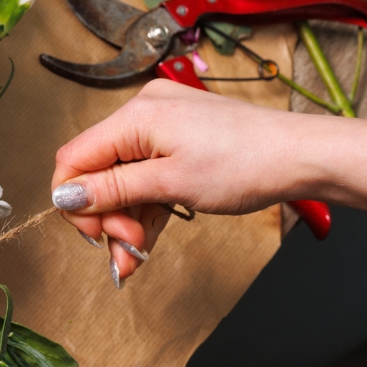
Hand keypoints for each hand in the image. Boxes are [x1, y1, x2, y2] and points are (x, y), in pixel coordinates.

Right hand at [49, 80, 311, 282]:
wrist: (302, 156)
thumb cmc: (248, 162)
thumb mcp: (171, 184)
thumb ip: (112, 190)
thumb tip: (64, 196)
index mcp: (135, 115)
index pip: (74, 158)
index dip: (74, 202)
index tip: (94, 236)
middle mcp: (143, 112)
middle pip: (98, 171)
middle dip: (107, 216)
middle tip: (128, 248)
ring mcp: (162, 124)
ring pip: (122, 178)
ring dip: (126, 218)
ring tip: (138, 254)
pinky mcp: (179, 138)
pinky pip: (146, 174)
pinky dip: (146, 206)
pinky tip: (148, 237)